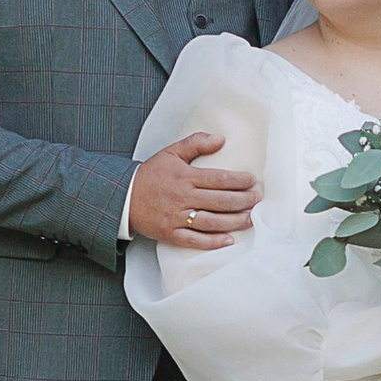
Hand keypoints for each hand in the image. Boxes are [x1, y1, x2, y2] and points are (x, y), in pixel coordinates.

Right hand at [131, 131, 259, 250]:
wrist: (123, 196)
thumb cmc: (151, 174)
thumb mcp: (171, 153)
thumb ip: (195, 143)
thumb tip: (220, 139)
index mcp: (185, 177)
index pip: (218, 178)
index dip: (239, 180)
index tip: (253, 181)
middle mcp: (182, 197)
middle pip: (219, 201)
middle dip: (242, 201)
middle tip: (257, 200)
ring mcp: (176, 217)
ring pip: (211, 221)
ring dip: (233, 221)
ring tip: (250, 218)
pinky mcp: (170, 233)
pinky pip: (194, 240)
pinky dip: (212, 242)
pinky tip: (228, 240)